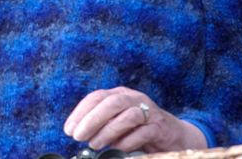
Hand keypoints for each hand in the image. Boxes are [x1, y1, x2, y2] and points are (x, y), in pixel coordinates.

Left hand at [63, 86, 207, 152]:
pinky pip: (143, 132)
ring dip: (108, 131)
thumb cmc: (138, 127)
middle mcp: (133, 98)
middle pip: (111, 103)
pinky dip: (128, 141)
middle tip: (78, 136)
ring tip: (95, 144)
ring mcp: (149, 111)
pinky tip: (117, 148)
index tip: (69, 129)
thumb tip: (77, 131)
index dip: (80, 112)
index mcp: (119, 94)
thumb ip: (100, 123)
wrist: (172, 135)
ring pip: (128, 116)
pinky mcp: (160, 127)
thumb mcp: (117, 121)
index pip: (96, 97)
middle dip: (91, 120)